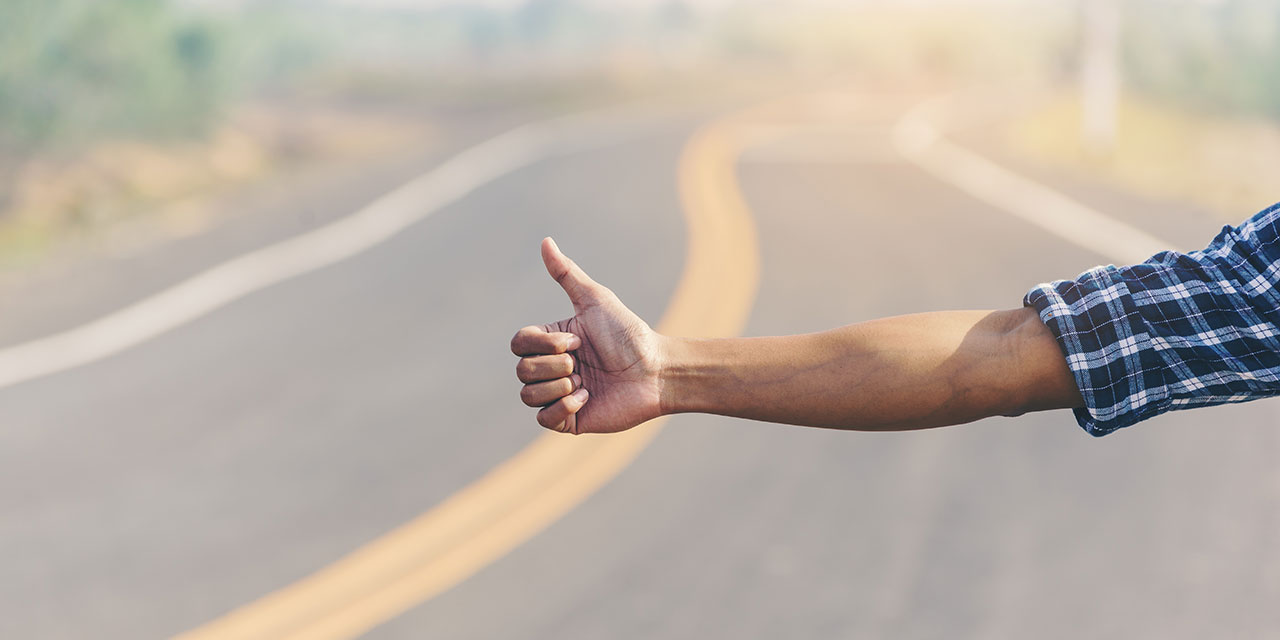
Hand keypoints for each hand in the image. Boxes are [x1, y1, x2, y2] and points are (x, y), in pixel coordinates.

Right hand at [510, 238, 665, 433]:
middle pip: (521, 370)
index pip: (519, 344)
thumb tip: (545, 241)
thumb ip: (567, 274)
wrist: (656, 370)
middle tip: (582, 363)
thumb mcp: (596, 300)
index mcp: (553, 342)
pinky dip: (563, 407)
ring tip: (586, 382)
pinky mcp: (570, 420)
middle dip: (553, 365)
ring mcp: (559, 395)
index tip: (577, 340)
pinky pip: (544, 419)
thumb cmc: (629, 334)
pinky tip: (587, 398)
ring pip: (527, 395)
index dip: (542, 344)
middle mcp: (553, 368)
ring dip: (557, 386)